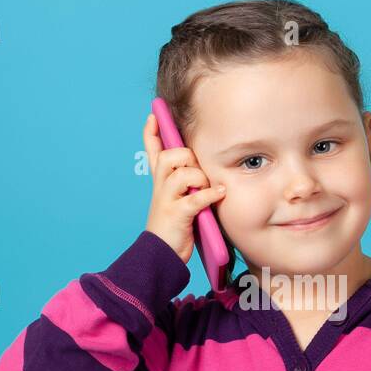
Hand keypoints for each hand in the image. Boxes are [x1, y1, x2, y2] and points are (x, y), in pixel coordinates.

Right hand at [143, 111, 226, 265]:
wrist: (161, 255)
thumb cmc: (174, 225)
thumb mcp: (175, 198)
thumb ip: (184, 182)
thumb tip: (200, 164)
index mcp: (159, 181)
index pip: (151, 150)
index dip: (151, 132)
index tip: (154, 115)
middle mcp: (160, 187)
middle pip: (170, 156)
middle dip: (187, 158)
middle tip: (197, 174)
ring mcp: (166, 200)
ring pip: (181, 174)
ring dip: (198, 179)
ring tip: (206, 189)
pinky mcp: (177, 215)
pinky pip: (195, 198)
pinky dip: (209, 195)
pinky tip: (219, 194)